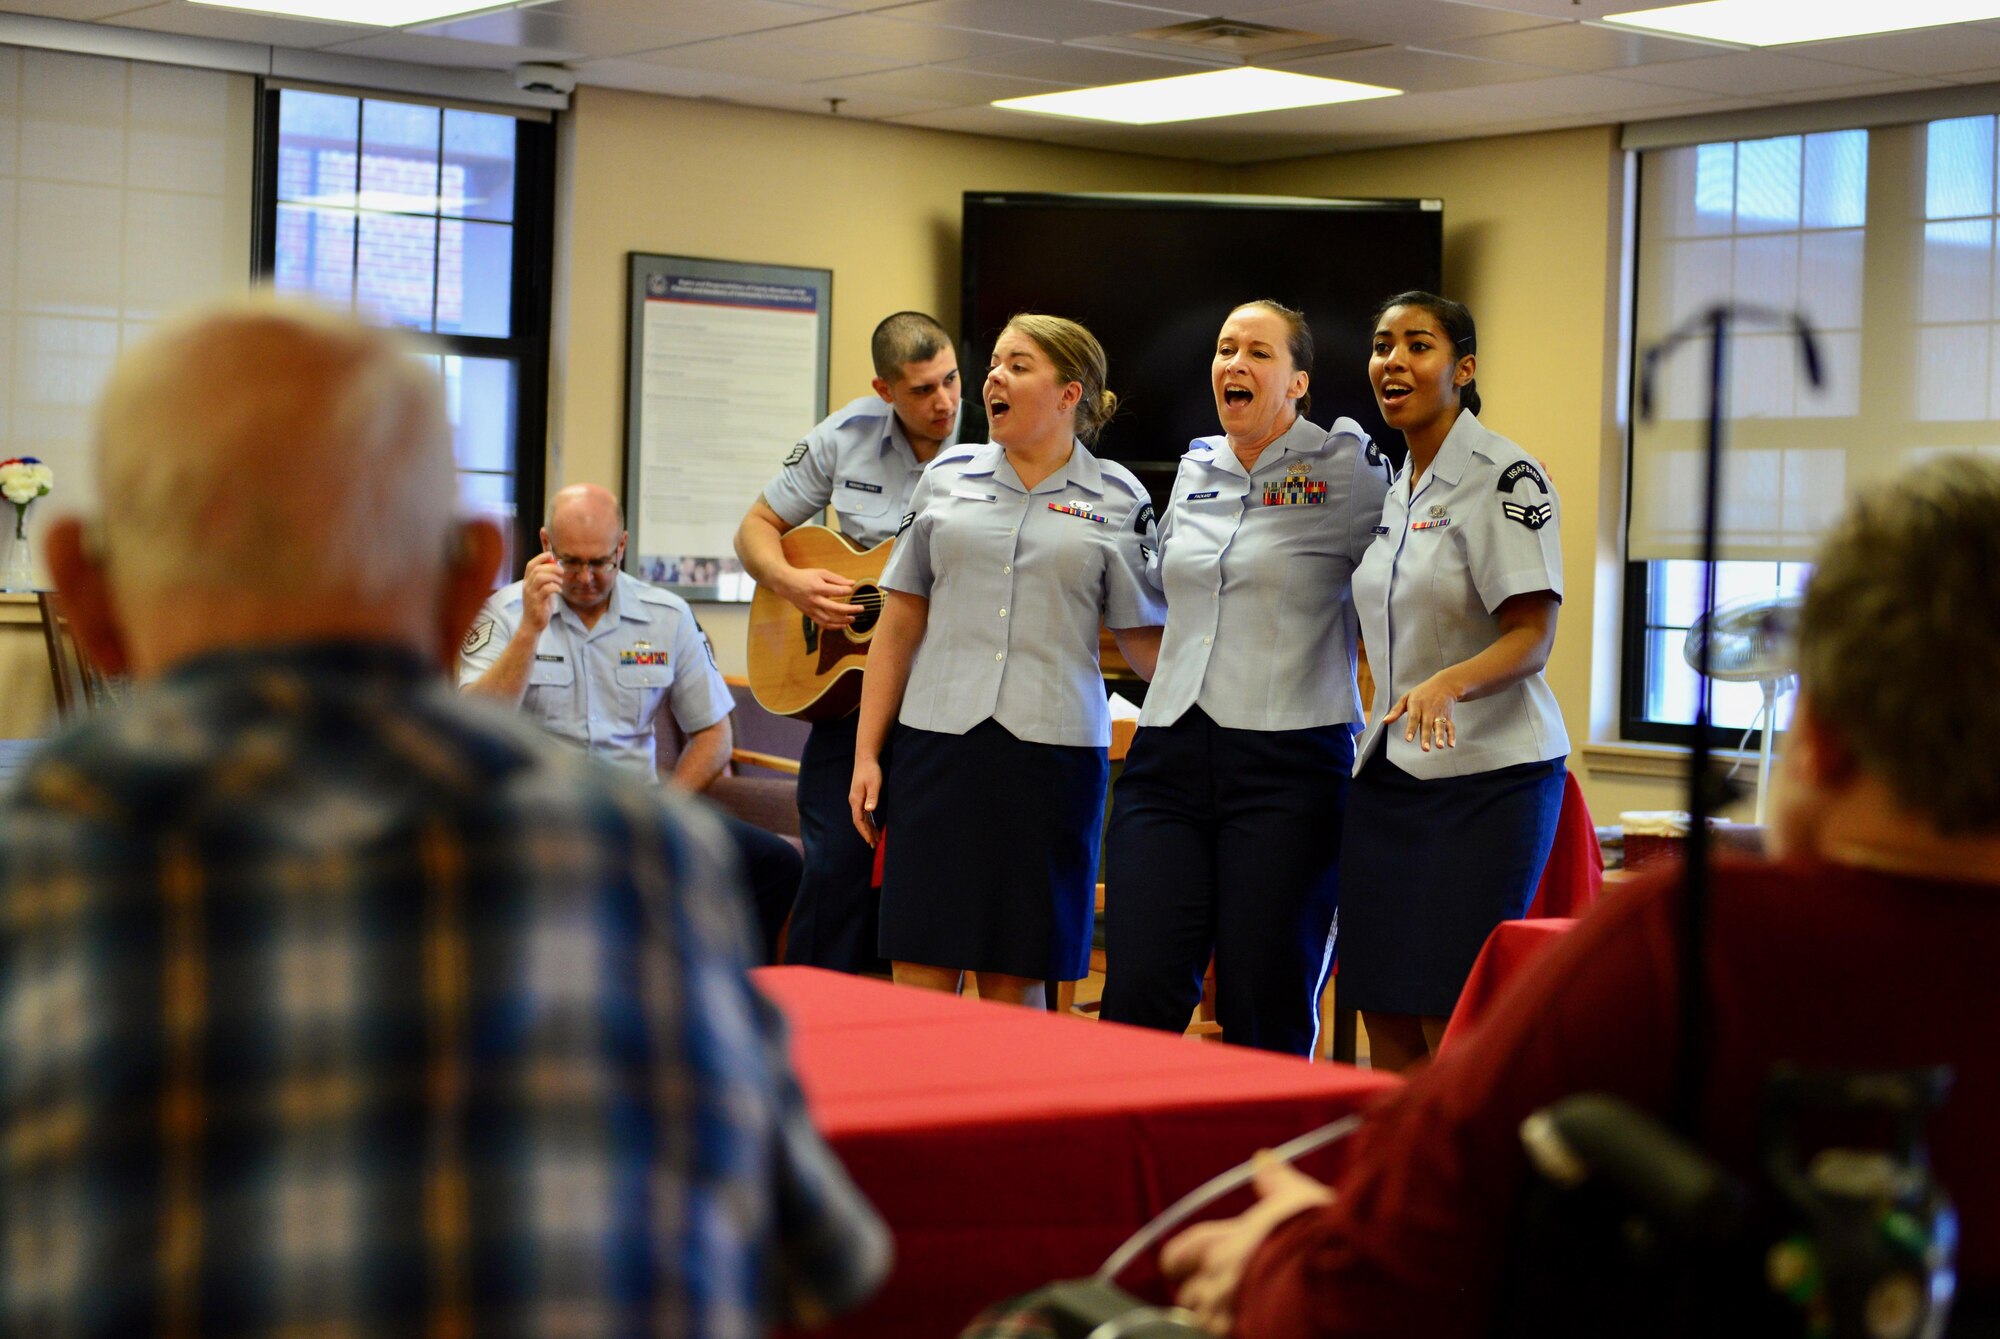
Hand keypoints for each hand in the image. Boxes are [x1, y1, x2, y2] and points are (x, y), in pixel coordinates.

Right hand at [520, 551, 563, 634]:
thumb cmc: (539, 606)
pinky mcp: (536, 602)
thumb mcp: (542, 590)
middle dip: (552, 567)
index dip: (541, 557)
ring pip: (541, 577)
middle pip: (537, 569)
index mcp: (527, 581)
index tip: (551, 555)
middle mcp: (527, 586)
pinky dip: (555, 587)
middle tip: (561, 572)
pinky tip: (559, 591)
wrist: (532, 624)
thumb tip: (556, 566)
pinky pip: (546, 589)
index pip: (530, 565)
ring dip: (554, 577)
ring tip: (560, 582)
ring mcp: (531, 594)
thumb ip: (547, 579)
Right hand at [785, 567, 863, 628]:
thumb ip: (836, 579)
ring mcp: (811, 609)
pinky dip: (833, 626)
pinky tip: (842, 625)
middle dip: (850, 609)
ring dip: (843, 621)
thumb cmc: (805, 577)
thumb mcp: (820, 573)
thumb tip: (851, 583)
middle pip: (835, 608)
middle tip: (861, 608)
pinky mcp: (809, 614)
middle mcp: (814, 600)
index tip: (851, 590)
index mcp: (817, 587)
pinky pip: (822, 624)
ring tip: (853, 619)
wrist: (786, 584)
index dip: (847, 591)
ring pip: (829, 620)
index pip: (837, 591)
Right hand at [849, 759, 882, 846]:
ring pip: (861, 819)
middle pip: (859, 822)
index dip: (864, 832)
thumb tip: (870, 810)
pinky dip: (868, 821)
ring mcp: (856, 800)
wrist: (865, 759)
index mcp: (856, 800)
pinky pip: (863, 813)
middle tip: (874, 844)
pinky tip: (874, 826)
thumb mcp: (874, 784)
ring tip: (876, 839)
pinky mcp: (860, 797)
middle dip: (866, 834)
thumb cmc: (870, 771)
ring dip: (868, 829)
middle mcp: (854, 802)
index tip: (870, 841)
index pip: (859, 821)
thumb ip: (872, 797)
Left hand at [1160, 1157, 1335, 1335]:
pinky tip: (1249, 1326)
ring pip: (1201, 1322)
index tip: (1189, 1263)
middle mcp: (1218, 1280)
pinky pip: (1223, 1336)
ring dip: (1213, 1318)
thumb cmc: (1319, 1235)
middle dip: (1198, 1296)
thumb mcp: (1299, 1199)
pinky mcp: (1244, 1334)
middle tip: (1220, 1292)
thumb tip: (1262, 1157)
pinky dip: (1231, 1331)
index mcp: (1223, 1242)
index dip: (1180, 1263)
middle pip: (1186, 1295)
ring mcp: (1228, 1313)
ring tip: (1236, 1312)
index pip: (1176, 1256)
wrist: (1340, 1276)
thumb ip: (1275, 1180)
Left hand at [1383, 672, 1460, 751]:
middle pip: (1427, 725)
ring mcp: (1439, 713)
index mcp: (1417, 705)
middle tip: (1425, 749)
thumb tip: (1385, 721)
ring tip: (1440, 746)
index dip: (1411, 729)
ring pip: (1440, 726)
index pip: (1413, 718)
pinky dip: (1452, 735)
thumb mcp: (1406, 697)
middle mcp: (1429, 710)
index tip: (1408, 740)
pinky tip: (1451, 745)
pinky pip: (1450, 726)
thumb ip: (1396, 710)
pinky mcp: (1447, 716)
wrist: (1445, 684)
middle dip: (1426, 737)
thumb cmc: (1422, 692)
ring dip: (1440, 736)